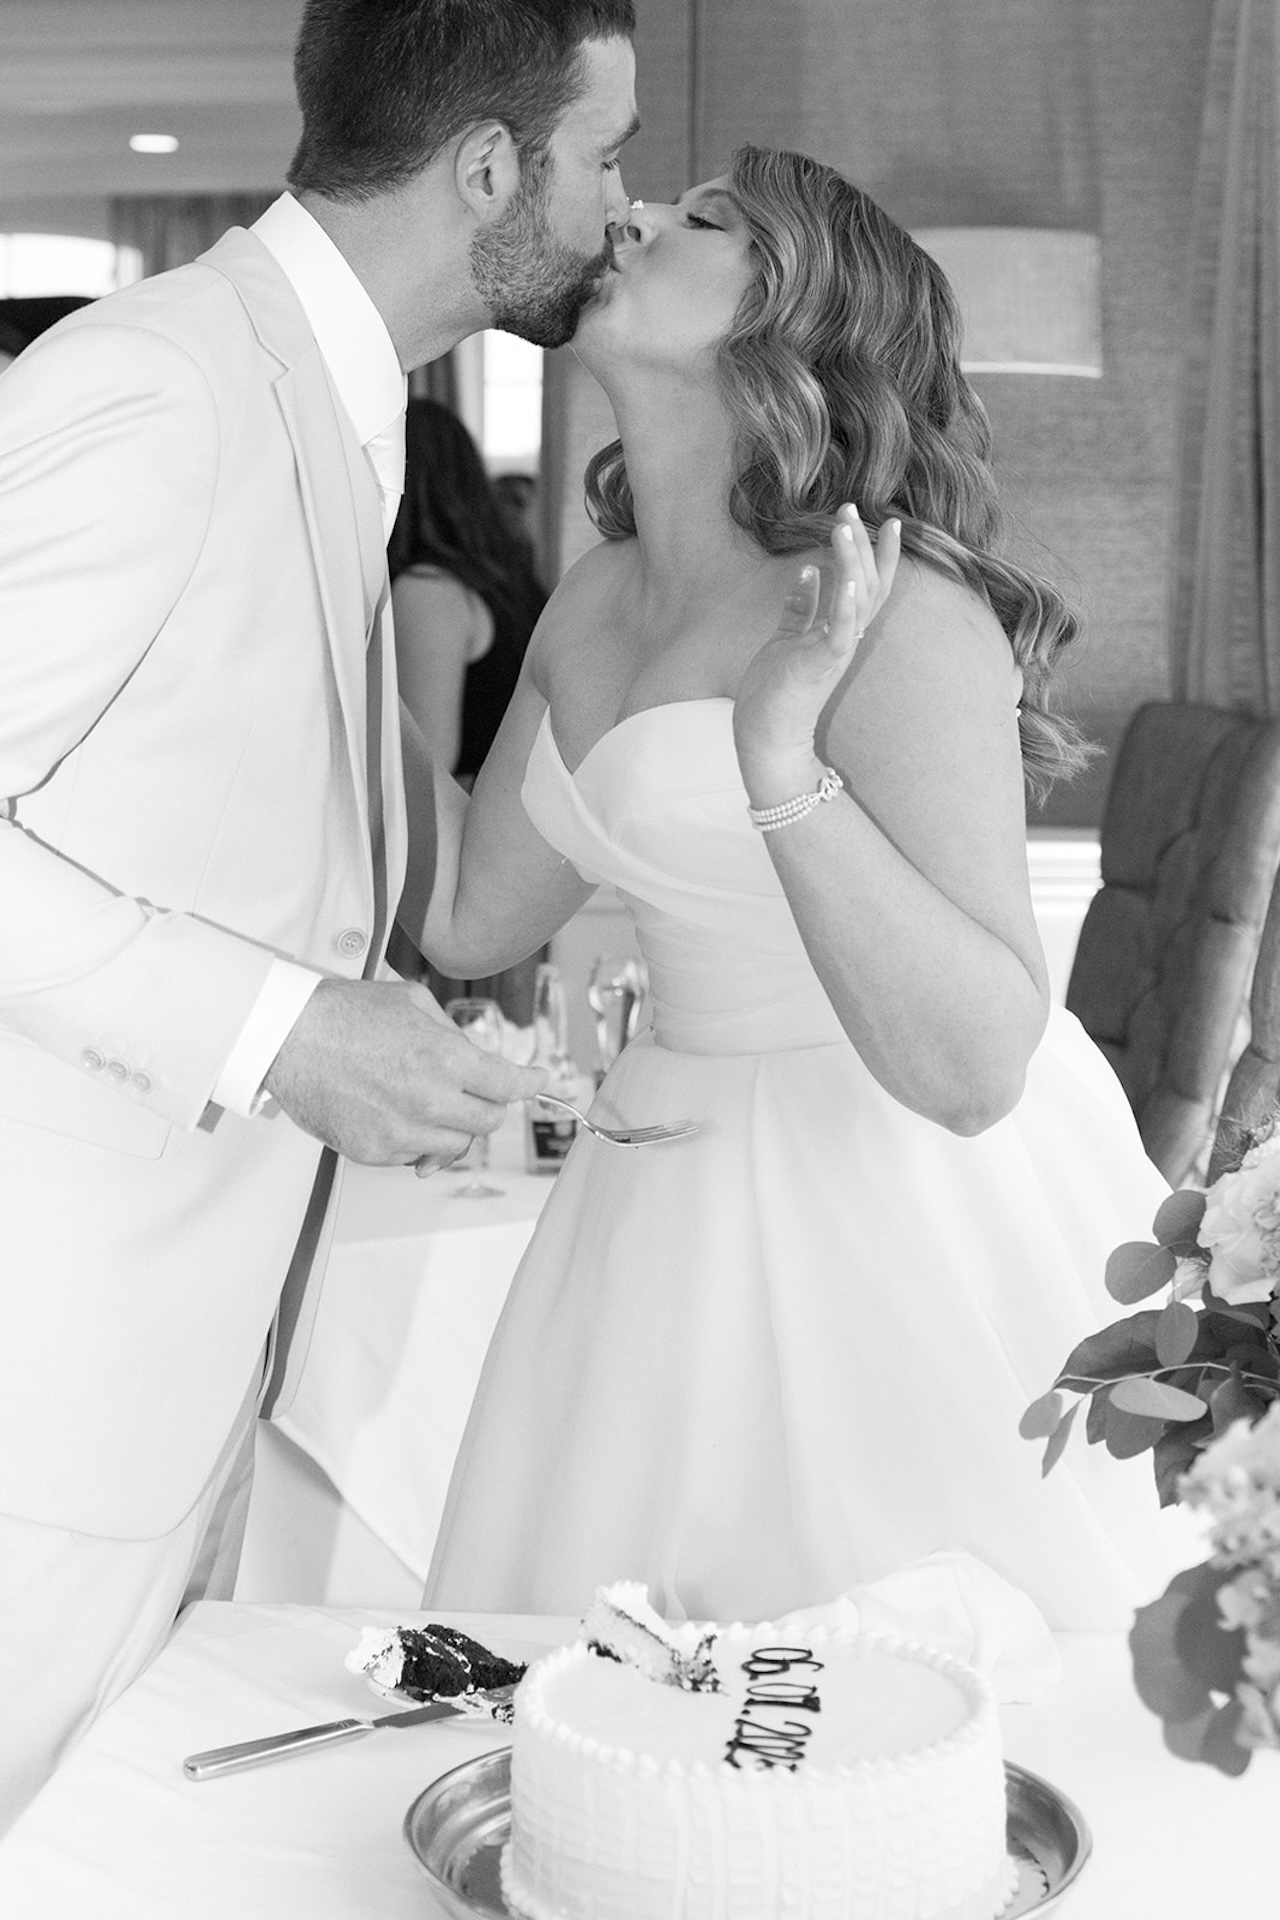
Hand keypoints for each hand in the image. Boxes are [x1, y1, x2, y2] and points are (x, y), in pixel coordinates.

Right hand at [262, 977, 546, 1169]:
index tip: (540, 1082)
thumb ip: (451, 1035)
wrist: (287, 1037)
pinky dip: (416, 1140)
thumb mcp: (412, 1002)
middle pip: (489, 1121)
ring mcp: (402, 1132)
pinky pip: (414, 1157)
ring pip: (456, 1146)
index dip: (531, 1083)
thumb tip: (475, 1058)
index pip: (509, 1084)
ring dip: (453, 1127)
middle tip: (476, 1092)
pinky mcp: (375, 1152)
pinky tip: (397, 1115)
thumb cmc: (345, 1013)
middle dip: (490, 1105)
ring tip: (429, 1102)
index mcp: (446, 1058)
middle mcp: (430, 1100)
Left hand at [733, 504, 900, 796]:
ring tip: (845, 527)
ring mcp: (835, 652)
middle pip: (868, 586)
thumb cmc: (775, 692)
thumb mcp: (786, 640)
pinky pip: (839, 629)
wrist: (765, 737)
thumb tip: (808, 572)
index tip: (885, 521)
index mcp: (838, 633)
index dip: (880, 555)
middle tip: (852, 508)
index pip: (868, 587)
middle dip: (863, 545)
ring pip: (856, 600)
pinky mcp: (819, 664)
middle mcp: (845, 640)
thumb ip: (800, 607)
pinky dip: (843, 602)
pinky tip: (845, 575)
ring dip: (853, 562)